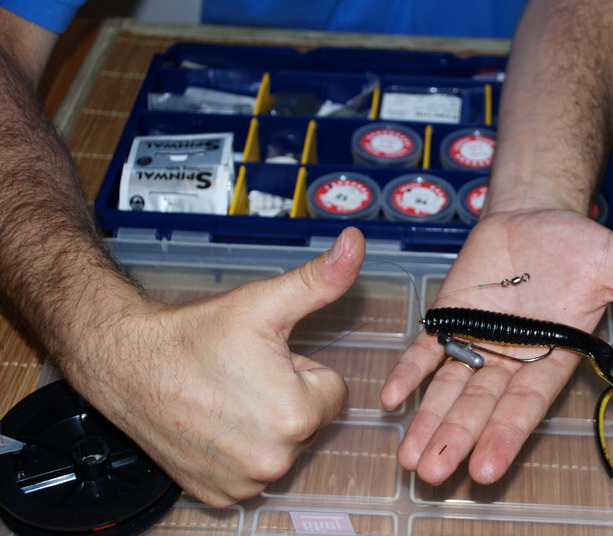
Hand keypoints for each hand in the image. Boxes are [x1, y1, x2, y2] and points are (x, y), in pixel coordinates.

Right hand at [65, 227, 365, 506]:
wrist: (128, 366)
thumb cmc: (195, 336)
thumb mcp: (264, 303)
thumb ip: (320, 279)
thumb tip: (355, 243)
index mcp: (296, 416)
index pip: (334, 391)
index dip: (302, 369)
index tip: (267, 361)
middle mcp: (273, 460)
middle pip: (309, 421)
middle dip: (286, 397)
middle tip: (244, 377)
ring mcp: (244, 483)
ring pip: (282, 446)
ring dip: (265, 425)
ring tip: (227, 399)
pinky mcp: (220, 495)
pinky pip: (253, 471)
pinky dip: (239, 450)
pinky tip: (214, 426)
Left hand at [380, 209, 612, 484]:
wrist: (536, 214)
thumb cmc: (580, 244)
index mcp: (552, 356)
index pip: (527, 405)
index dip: (507, 434)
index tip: (487, 468)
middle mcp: (510, 359)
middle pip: (480, 406)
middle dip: (457, 439)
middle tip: (433, 475)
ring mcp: (476, 339)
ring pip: (448, 388)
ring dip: (428, 420)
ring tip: (408, 458)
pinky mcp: (448, 316)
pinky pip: (426, 349)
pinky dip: (408, 371)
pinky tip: (390, 398)